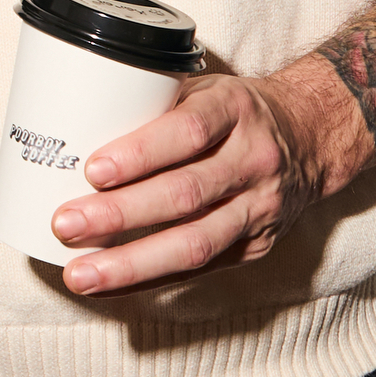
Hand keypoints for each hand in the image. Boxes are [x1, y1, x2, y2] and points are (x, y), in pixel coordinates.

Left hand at [52, 60, 366, 295]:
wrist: (310, 136)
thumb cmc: (233, 112)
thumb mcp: (203, 90)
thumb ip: (152, 104)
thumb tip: (68, 123)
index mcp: (235, 109)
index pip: (189, 131)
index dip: (140, 152)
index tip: (93, 169)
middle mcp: (253, 160)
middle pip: (185, 193)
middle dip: (120, 214)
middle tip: (65, 224)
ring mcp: (259, 207)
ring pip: (195, 243)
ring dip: (130, 263)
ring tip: (80, 274)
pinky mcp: (257, 245)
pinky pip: (200, 269)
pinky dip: (150, 280)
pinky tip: (111, 287)